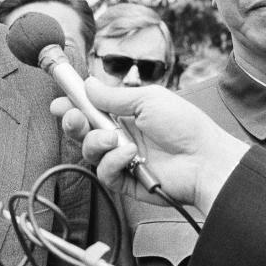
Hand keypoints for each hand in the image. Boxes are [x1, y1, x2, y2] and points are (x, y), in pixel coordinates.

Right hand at [50, 78, 247, 212]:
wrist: (205, 159)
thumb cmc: (185, 126)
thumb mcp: (148, 99)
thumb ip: (114, 96)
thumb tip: (89, 85)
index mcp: (125, 113)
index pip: (91, 108)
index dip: (73, 105)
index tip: (59, 102)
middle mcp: (120, 135)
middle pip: (83, 131)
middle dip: (73, 123)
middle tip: (74, 118)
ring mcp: (122, 158)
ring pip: (89, 152)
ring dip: (96, 142)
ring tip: (115, 139)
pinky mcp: (126, 180)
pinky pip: (104, 172)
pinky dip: (112, 162)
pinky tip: (129, 155)